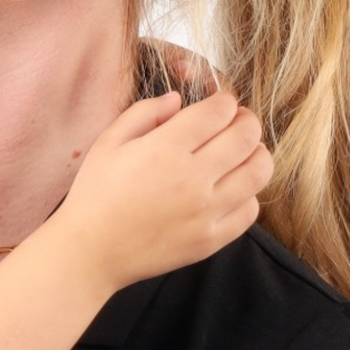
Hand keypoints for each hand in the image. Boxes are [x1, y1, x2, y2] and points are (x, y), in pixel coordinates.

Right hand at [59, 90, 271, 290]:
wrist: (91, 250)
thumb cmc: (95, 193)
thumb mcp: (108, 142)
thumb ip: (144, 112)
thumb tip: (178, 99)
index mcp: (165, 148)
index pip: (219, 112)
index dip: (225, 101)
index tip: (221, 104)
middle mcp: (193, 178)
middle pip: (246, 136)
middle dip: (247, 121)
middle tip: (238, 121)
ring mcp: (206, 212)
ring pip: (259, 172)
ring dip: (256, 154)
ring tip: (243, 152)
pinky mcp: (211, 239)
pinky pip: (250, 210)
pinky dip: (248, 194)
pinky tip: (230, 189)